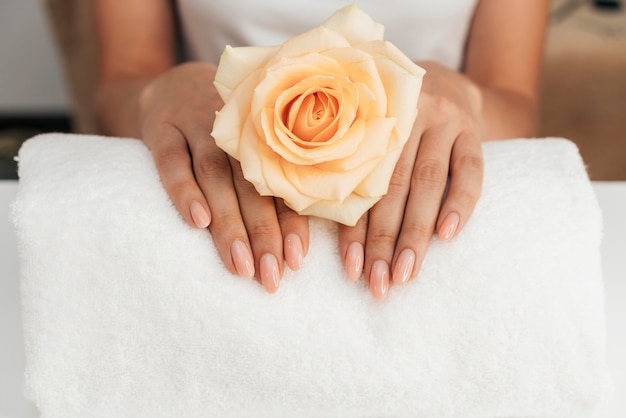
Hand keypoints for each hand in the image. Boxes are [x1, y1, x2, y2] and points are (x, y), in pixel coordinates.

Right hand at [138, 62, 308, 292]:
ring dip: (229, 222)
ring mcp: (196, 123)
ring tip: (240, 264)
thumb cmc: (224, 131)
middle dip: (263, 233)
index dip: (292, 223)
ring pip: (215, 174)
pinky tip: (197, 221)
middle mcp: (234, 128)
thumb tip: (296, 247)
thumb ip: (274, 182)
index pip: (282, 183)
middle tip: (270, 276)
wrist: (172, 84)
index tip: (298, 261)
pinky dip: (183, 189)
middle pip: (252, 184)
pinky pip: (170, 159)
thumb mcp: (251, 144)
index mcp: (265, 133)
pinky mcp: (160, 127)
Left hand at [338, 61, 483, 299]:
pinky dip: (460, 203)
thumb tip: (316, 222)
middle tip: (378, 283)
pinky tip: (448, 236)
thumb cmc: (392, 118)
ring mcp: (443, 119)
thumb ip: (345, 162)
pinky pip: (471, 169)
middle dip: (384, 240)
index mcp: (368, 119)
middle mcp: (404, 115)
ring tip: (405, 273)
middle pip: (394, 186)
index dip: (354, 228)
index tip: (351, 268)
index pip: (360, 182)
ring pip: (428, 182)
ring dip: (416, 233)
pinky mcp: (473, 128)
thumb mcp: (365, 127)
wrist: (449, 81)